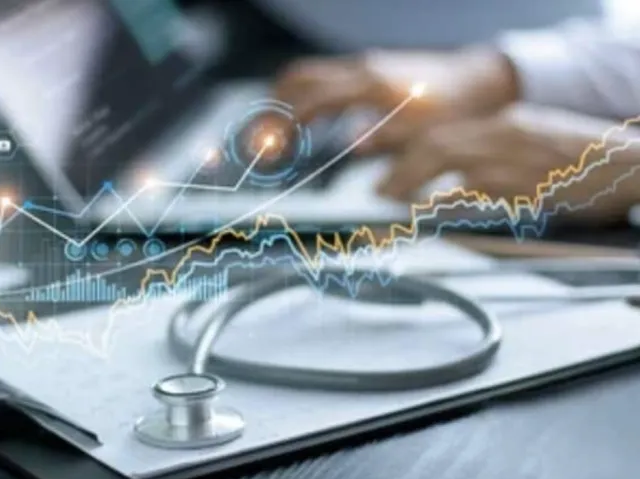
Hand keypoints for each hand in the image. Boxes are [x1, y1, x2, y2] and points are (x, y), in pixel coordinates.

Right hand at [272, 48, 519, 152]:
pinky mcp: (366, 72)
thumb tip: (350, 146)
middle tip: (259, 145)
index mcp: (372, 86)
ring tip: (274, 140)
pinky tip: (305, 129)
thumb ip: (387, 139)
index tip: (270, 152)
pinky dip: (303, 101)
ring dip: (283, 104)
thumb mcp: (427, 131)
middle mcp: (361, 70)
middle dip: (271, 110)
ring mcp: (362, 67)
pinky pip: (323, 81)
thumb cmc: (456, 109)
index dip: (285, 125)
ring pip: (306, 75)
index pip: (311, 99)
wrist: (478, 79)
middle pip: (296, 78)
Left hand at [376, 104, 639, 221]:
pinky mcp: (526, 185)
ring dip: (412, 182)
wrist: (630, 164)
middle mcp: (504, 134)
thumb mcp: (531, 147)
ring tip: (394, 203)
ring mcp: (514, 158)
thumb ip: (491, 160)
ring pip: (448, 159)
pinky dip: (447, 201)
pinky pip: (476, 191)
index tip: (386, 174)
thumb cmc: (582, 163)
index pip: (441, 132)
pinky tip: (431, 213)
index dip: (407, 154)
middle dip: (400, 169)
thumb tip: (452, 188)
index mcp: (504, 123)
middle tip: (378, 191)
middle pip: (435, 143)